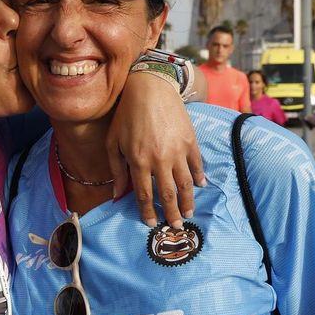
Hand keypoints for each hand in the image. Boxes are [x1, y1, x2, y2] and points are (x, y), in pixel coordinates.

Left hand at [109, 72, 205, 227]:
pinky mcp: (190, 141)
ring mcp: (178, 151)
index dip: (148, 212)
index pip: (144, 195)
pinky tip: (200, 186)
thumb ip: (116, 170)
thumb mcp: (114, 142)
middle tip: (176, 227)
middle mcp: (160, 159)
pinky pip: (197, 164)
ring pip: (186, 183)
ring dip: (188, 201)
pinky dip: (199, 177)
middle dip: (172, 213)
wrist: (151, 87)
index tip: (151, 223)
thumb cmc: (127, 115)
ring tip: (189, 213)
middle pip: (168, 194)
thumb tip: (116, 196)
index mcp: (139, 161)